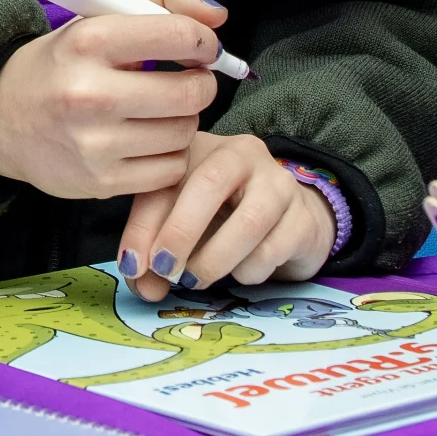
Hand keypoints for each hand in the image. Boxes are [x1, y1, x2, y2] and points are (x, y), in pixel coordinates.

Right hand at [0, 0, 226, 201]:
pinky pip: (171, 169)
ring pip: (185, 132)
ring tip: (159, 110)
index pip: (180, 35)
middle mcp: (90, 93)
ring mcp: (94, 143)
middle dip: (199, 84)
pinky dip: (169, 155)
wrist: (0, 116)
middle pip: (191, 92)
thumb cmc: (64, 61)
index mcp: (90, 40)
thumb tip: (217, 16)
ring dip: (183, 120)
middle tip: (186, 81)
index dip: (203, 42)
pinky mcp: (100, 181)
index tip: (197, 48)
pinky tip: (147, 140)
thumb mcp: (100, 13)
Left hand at [117, 135, 335, 291]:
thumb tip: (146, 287)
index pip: (164, 181)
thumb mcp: (179, 225)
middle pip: (208, 185)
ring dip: (215, 260)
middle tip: (166, 270)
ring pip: (248, 222)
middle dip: (181, 233)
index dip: (142, 227)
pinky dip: (249, 270)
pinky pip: (274, 249)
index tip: (133, 266)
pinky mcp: (303, 216)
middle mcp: (241, 154)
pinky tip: (241, 271)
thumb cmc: (220, 217)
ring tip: (197, 279)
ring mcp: (279, 182)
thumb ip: (155, 253)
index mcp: (199, 148)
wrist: (287, 219)